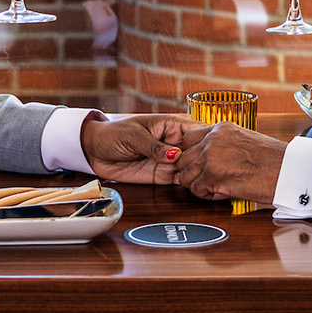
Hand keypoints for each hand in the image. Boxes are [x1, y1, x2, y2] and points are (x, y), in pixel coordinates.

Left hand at [81, 114, 200, 183]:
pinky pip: (179, 180)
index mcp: (170, 126)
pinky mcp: (161, 175)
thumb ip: (154, 146)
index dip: (208, 138)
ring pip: (191, 168)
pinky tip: (195, 187)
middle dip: (205, 160)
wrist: (94, 152)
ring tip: (204, 179)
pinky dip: (187, 184)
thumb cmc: (113, 134)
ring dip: (198, 174)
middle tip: (209, 169)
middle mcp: (173, 143)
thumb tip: (174, 155)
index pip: (195, 130)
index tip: (217, 148)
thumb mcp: (133, 136)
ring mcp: (168, 161)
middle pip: (198, 152)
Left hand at [174, 122, 287, 202]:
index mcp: (220, 128)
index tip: (198, 165)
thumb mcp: (243, 140)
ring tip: (214, 187)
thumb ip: (222, 144)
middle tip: (206, 180)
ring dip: (197, 184)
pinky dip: (205, 194)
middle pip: (182, 158)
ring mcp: (211, 156)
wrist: (288, 170)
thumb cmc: (272, 159)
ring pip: (185, 174)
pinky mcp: (213, 175)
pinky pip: (195, 189)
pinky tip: (220, 192)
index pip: (187, 139)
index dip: (190, 155)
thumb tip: (207, 157)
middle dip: (192, 171)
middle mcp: (212, 139)